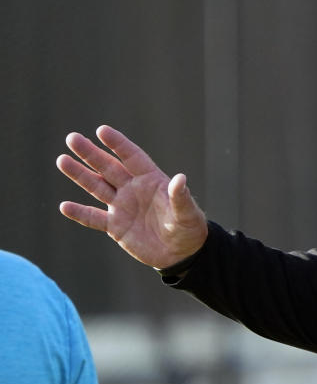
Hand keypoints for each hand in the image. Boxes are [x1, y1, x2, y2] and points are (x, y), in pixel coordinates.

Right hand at [57, 125, 207, 268]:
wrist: (181, 252)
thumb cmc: (188, 227)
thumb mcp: (187, 212)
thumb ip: (180, 196)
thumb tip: (180, 178)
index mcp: (151, 180)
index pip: (132, 157)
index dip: (118, 144)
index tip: (101, 130)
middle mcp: (133, 189)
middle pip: (108, 167)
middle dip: (90, 154)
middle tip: (72, 138)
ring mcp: (122, 207)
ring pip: (97, 187)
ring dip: (80, 175)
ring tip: (62, 160)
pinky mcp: (115, 227)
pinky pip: (94, 218)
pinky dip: (80, 213)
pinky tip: (64, 206)